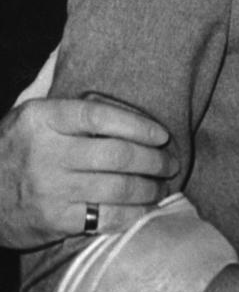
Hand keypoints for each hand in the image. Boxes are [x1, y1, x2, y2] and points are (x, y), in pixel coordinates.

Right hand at [0, 98, 174, 247]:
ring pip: (116, 187)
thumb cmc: (13, 148)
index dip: (138, 125)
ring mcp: (49, 188)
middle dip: (153, 160)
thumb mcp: (29, 114)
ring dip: (148, 188)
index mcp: (43, 119)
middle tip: (169, 163)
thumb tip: (84, 70)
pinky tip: (142, 209)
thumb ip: (62, 96)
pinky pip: (102, 217)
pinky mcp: (52, 220)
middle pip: (117, 154)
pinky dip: (130, 214)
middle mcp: (47, 152)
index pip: (101, 115)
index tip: (161, 134)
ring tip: (161, 186)